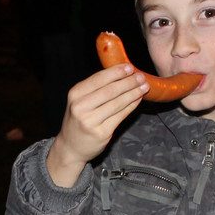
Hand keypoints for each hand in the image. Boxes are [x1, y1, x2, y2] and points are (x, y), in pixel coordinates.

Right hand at [46, 63, 148, 186]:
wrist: (71, 147)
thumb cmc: (78, 120)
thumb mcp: (79, 100)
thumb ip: (95, 88)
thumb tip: (121, 73)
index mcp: (75, 94)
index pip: (99, 78)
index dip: (116, 72)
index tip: (129, 67)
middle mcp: (80, 107)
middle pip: (110, 90)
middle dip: (128, 82)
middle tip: (140, 76)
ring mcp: (91, 121)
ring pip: (118, 103)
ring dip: (133, 93)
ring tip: (144, 87)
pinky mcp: (101, 133)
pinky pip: (121, 116)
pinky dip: (131, 106)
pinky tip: (138, 99)